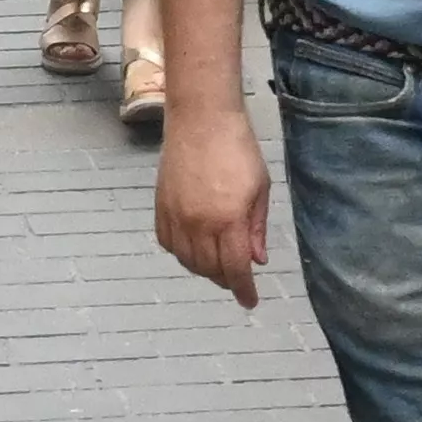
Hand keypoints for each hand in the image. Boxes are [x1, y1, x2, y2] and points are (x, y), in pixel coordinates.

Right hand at [155, 111, 269, 306]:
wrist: (201, 120)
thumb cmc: (238, 148)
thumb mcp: (260, 189)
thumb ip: (256, 228)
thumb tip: (257, 260)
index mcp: (229, 220)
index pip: (236, 269)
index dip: (244, 290)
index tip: (249, 301)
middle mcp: (199, 224)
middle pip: (210, 269)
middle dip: (226, 279)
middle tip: (237, 277)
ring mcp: (176, 216)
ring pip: (188, 261)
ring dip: (204, 269)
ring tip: (217, 264)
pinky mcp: (161, 207)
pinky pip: (169, 244)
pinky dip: (182, 253)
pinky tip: (193, 248)